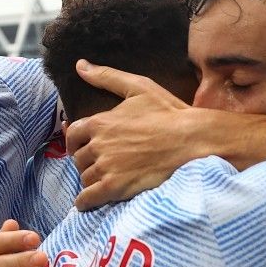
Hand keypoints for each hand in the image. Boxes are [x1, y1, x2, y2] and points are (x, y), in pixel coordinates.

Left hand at [66, 61, 203, 209]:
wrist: (193, 140)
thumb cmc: (169, 113)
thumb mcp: (138, 87)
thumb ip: (106, 77)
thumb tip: (80, 65)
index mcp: (100, 122)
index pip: (72, 134)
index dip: (76, 141)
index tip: (84, 146)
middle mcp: (98, 145)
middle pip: (79, 158)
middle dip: (87, 161)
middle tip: (102, 163)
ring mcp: (106, 167)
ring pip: (84, 178)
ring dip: (91, 179)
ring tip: (105, 179)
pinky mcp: (116, 187)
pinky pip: (88, 199)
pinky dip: (85, 201)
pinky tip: (90, 201)